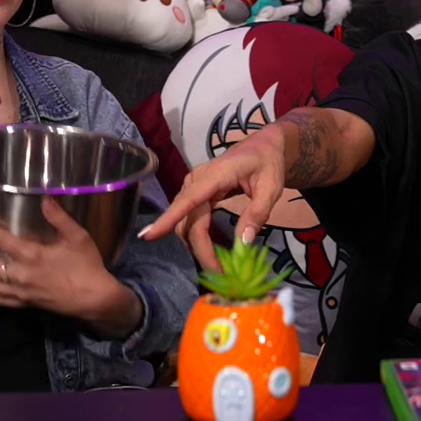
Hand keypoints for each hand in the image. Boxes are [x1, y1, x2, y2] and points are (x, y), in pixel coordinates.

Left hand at [0, 198, 135, 332]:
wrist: (95, 298)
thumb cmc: (87, 265)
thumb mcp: (78, 236)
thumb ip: (59, 217)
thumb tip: (44, 197)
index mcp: (33, 255)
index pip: (1, 240)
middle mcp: (22, 274)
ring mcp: (23, 291)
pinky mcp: (27, 303)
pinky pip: (3, 301)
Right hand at [140, 124, 290, 263]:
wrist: (265, 146)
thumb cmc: (268, 163)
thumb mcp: (271, 187)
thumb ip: (257, 213)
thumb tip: (243, 243)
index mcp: (215, 175)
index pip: (188, 200)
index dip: (168, 220)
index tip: (148, 237)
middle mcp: (196, 180)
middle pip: (188, 220)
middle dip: (199, 249)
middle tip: (219, 273)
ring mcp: (193, 187)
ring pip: (185, 222)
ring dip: (196, 245)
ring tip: (217, 265)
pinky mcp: (195, 194)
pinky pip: (189, 218)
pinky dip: (197, 237)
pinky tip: (210, 250)